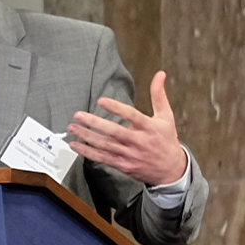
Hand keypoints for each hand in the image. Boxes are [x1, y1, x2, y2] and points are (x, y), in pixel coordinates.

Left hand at [64, 70, 188, 185]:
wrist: (171, 170)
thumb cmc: (166, 140)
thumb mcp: (166, 116)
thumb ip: (159, 95)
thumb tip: (160, 74)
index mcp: (149, 127)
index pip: (131, 115)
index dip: (116, 108)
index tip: (101, 101)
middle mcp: (138, 141)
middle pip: (114, 132)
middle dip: (94, 123)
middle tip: (78, 115)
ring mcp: (129, 154)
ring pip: (105, 145)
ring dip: (87, 136)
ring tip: (73, 128)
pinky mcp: (123, 165)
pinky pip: (102, 158)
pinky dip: (88, 152)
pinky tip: (76, 145)